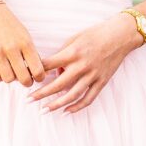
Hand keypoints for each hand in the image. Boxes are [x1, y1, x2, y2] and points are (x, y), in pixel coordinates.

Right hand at [0, 0, 46, 87]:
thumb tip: (38, 72)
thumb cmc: (10, 25)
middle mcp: (11, 48)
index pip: (37, 70)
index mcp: (25, 42)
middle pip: (23, 79)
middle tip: (26, 78)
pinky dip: (0, 76)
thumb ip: (31, 53)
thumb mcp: (25, 35)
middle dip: (27, 82)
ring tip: (12, 70)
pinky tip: (1, 68)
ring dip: (12, 78)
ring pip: (8, 79)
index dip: (39, 77)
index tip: (38, 77)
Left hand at [27, 12, 141, 113]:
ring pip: (71, 95)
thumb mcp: (76, 38)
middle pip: (58, 84)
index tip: (26, 76)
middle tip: (28, 100)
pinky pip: (88, 99)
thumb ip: (63, 54)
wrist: (119, 36)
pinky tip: (66, 111)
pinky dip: (76, 107)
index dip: (37, 71)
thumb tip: (54, 69)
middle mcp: (82, 65)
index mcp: (74, 52)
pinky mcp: (101, 82)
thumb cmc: (95, 34)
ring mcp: (92, 76)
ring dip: (56, 104)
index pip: (50, 64)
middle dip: (41, 93)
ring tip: (44, 110)